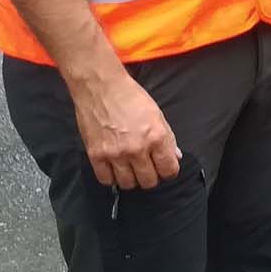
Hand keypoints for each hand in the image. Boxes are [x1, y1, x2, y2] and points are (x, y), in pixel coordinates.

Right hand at [72, 71, 180, 189]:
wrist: (101, 87)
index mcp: (156, 138)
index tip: (164, 168)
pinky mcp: (96, 155)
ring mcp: (115, 154)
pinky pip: (106, 180)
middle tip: (147, 168)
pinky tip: (114, 169)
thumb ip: (168, 138)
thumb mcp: (157, 115)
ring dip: (131, 179)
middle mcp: (137, 149)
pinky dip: (111, 178)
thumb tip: (175, 156)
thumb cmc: (130, 97)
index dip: (168, 171)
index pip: (168, 170)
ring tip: (130, 169)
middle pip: (149, 181)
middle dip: (151, 177)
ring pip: (128, 184)